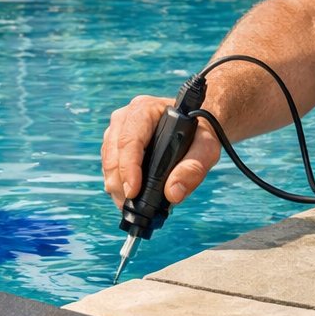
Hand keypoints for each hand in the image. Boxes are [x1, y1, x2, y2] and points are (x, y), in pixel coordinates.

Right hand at [101, 95, 221, 208]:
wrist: (197, 124)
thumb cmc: (200, 132)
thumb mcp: (206, 147)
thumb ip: (194, 168)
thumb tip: (173, 193)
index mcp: (145, 110)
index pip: (129, 139)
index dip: (128, 168)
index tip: (133, 192)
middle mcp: (126, 117)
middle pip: (113, 153)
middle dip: (120, 183)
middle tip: (132, 206)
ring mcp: (118, 131)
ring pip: (108, 162)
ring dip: (116, 186)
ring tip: (132, 205)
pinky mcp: (115, 145)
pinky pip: (109, 167)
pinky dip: (117, 184)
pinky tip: (130, 197)